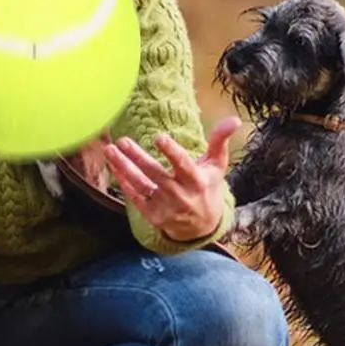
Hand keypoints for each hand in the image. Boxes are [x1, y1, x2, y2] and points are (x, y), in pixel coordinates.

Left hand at [105, 116, 240, 242]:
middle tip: (122, 141)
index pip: (183, 165)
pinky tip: (114, 166)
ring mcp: (166, 207)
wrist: (202, 226)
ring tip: (110, 150)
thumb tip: (234, 119)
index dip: (171, 152)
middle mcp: (181, 195)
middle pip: (156, 174)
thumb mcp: (216, 165)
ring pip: (141, 185)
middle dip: (137, 157)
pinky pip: (135, 197)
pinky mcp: (153, 216)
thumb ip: (220, 141)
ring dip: (124, 167)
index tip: (158, 137)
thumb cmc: (207, 186)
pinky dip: (124, 182)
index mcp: (197, 181)